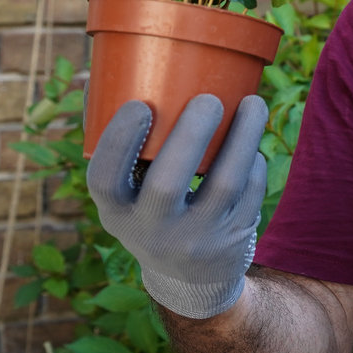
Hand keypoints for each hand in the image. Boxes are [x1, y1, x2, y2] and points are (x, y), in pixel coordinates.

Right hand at [86, 94, 268, 318]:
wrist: (190, 279)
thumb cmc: (151, 210)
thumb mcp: (125, 193)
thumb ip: (114, 139)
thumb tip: (96, 73)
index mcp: (116, 213)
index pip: (105, 181)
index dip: (119, 142)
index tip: (139, 105)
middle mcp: (153, 232)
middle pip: (168, 184)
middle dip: (190, 135)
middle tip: (209, 98)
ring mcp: (197, 239)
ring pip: (225, 184)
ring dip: (243, 137)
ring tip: (253, 102)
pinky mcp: (235, 239)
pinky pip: (251, 192)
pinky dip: (255, 162)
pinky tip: (253, 142)